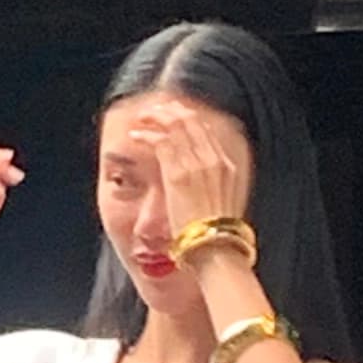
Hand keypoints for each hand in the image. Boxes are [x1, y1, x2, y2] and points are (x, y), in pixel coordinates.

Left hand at [116, 95, 250, 244]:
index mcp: (227, 167)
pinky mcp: (177, 173)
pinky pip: (160, 142)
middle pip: (192, 123)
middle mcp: (214, 160)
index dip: (188, 121)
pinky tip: (136, 135)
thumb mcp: (221, 207)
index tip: (175, 118)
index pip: (206, 132)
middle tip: (155, 112)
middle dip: (171, 113)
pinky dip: (146, 135)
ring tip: (142, 119)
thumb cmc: (217, 237)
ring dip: (156, 119)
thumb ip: (212, 192)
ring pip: (175, 126)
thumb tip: (201, 194)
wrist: (216, 250)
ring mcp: (196, 164)